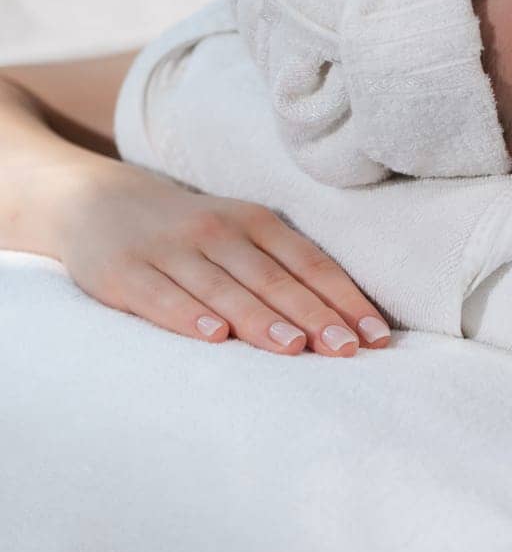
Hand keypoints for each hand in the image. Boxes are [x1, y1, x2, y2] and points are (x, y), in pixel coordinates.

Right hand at [56, 161, 389, 355]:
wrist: (97, 201)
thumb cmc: (192, 231)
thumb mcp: (240, 233)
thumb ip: (284, 268)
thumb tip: (343, 318)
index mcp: (256, 222)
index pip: (311, 264)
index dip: (345, 300)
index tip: (375, 337)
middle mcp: (218, 231)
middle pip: (275, 279)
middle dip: (315, 316)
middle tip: (346, 349)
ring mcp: (171, 251)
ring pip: (225, 289)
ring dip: (262, 320)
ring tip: (295, 347)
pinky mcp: (125, 272)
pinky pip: (163, 297)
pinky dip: (190, 316)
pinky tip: (215, 337)